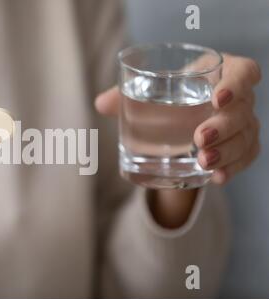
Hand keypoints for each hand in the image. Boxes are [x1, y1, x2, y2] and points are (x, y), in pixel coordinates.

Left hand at [95, 53, 260, 227]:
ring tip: (204, 162)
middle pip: (243, 109)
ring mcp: (241, 124)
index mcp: (217, 73)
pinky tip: (217, 177)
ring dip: (227, 151)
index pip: (243, 71)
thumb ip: (125, 95)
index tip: (217, 98)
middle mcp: (236, 98)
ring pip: (246, 137)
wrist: (179, 120)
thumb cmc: (166, 97)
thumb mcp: (148, 93)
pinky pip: (245, 157)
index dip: (237, 82)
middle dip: (224, 125)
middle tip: (199, 138)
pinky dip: (233, 167)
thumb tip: (100, 104)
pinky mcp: (239, 146)